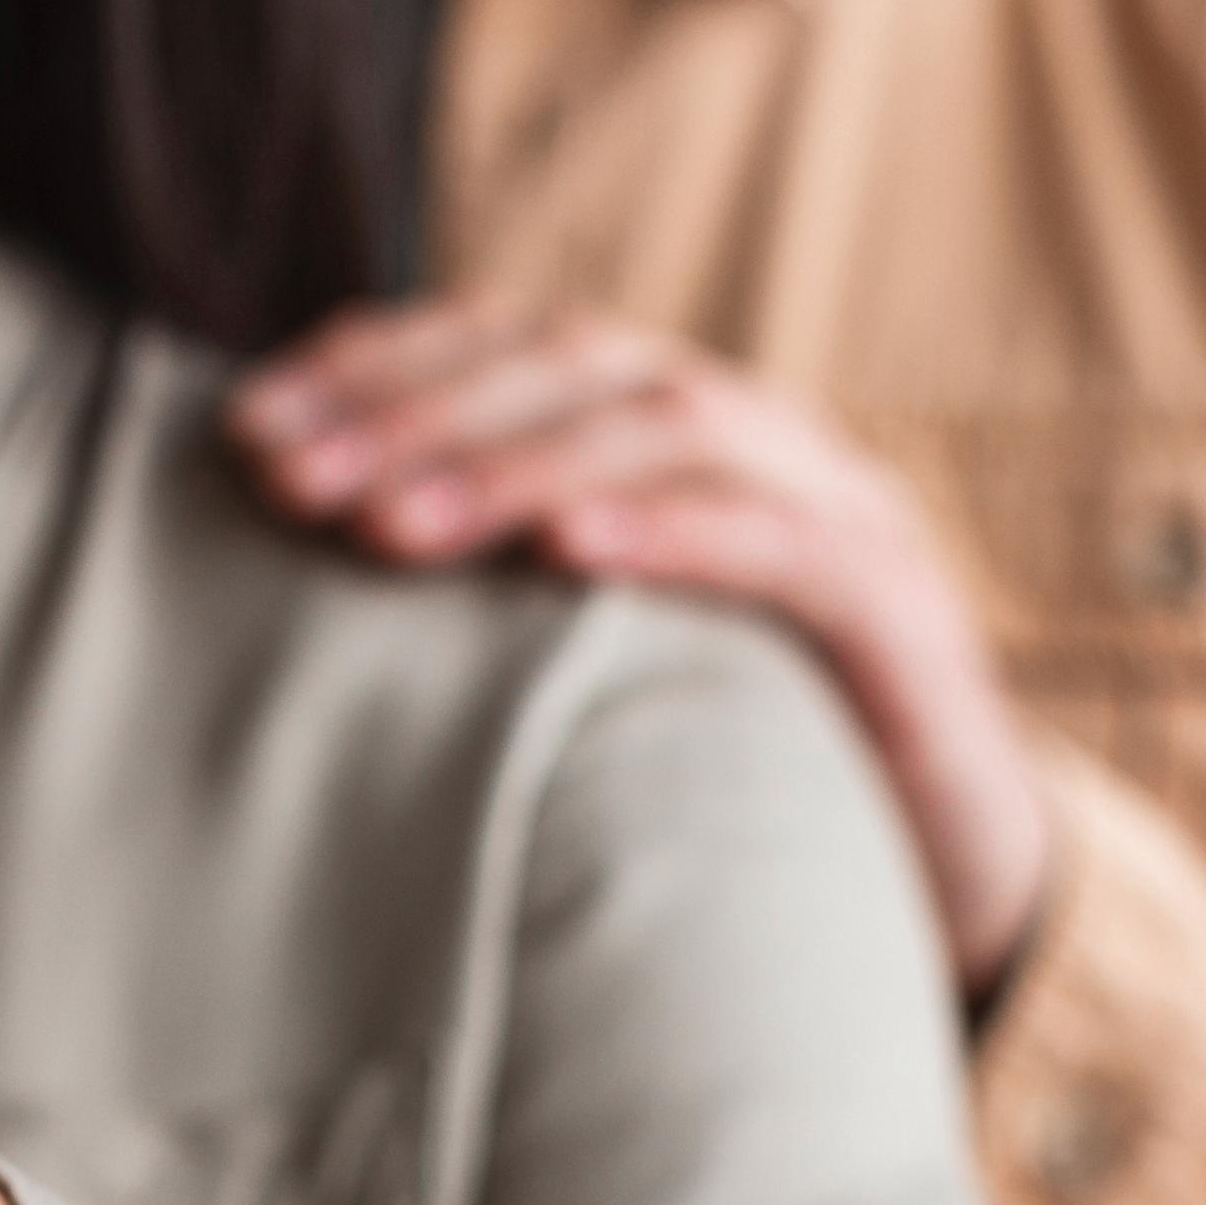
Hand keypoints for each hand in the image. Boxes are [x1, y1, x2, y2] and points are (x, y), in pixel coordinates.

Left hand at [225, 306, 1051, 987]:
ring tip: (386, 522)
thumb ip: (497, 586)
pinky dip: (676, 531)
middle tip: (283, 478)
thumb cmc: (743, 751)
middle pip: (575, 366)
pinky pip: (786, 545)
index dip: (382, 361)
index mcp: (678, 428)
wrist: (957, 860)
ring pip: (672, 426)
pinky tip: (570, 550)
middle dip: (416, 411)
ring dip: (516, 465)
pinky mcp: (899, 609)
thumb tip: (305, 560)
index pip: (515, 343)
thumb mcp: (601, 651)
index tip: (248, 422)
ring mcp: (840, 508)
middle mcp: (760, 436)